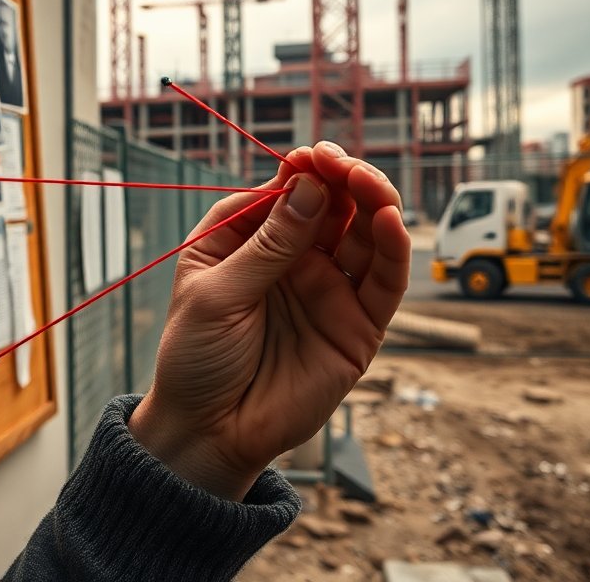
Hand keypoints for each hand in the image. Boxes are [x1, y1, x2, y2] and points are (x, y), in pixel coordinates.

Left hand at [129, 142, 409, 499]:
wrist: (208, 431)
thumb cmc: (196, 358)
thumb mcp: (217, 295)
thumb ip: (267, 246)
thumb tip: (310, 187)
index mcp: (249, 238)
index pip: (287, 190)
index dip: (304, 170)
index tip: (312, 157)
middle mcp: (295, 256)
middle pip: (334, 203)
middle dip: (344, 178)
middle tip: (344, 166)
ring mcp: (329, 288)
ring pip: (366, 234)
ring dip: (373, 202)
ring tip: (370, 185)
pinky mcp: (357, 325)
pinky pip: (384, 282)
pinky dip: (393, 249)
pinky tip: (389, 223)